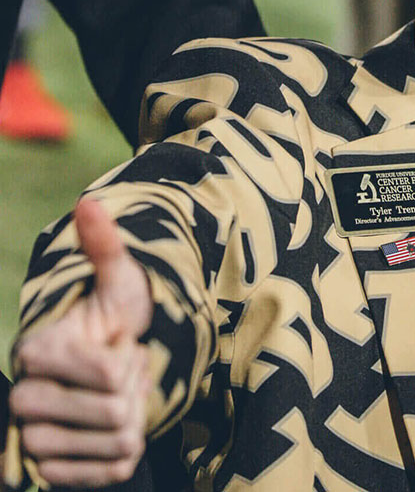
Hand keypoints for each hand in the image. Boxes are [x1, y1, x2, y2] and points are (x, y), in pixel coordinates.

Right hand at [9, 198, 153, 487]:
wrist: (106, 367)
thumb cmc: (114, 320)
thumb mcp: (118, 282)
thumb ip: (104, 246)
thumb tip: (88, 203)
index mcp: (37, 351)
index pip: (111, 372)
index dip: (130, 357)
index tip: (119, 344)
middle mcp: (25, 398)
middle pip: (116, 412)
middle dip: (135, 388)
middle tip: (124, 372)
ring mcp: (35, 439)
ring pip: (118, 442)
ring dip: (135, 417)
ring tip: (121, 395)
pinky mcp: (53, 470)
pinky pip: (112, 470)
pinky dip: (128, 449)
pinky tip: (117, 427)